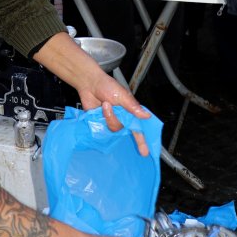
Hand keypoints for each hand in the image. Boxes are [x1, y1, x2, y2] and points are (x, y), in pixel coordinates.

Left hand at [34, 32, 149, 155]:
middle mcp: (121, 119)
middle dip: (114, 119)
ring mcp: (110, 122)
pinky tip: (98, 112)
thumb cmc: (107, 86)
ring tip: (103, 104)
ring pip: (112, 129)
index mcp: (130, 112)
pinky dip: (99, 121)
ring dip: (107, 116)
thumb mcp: (122, 95)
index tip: (145, 152)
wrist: (89, 84)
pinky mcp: (100, 124)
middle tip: (106, 106)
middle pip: (124, 129)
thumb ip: (133, 107)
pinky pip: (102, 130)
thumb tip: (146, 116)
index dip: (142, 141)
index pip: (138, 128)